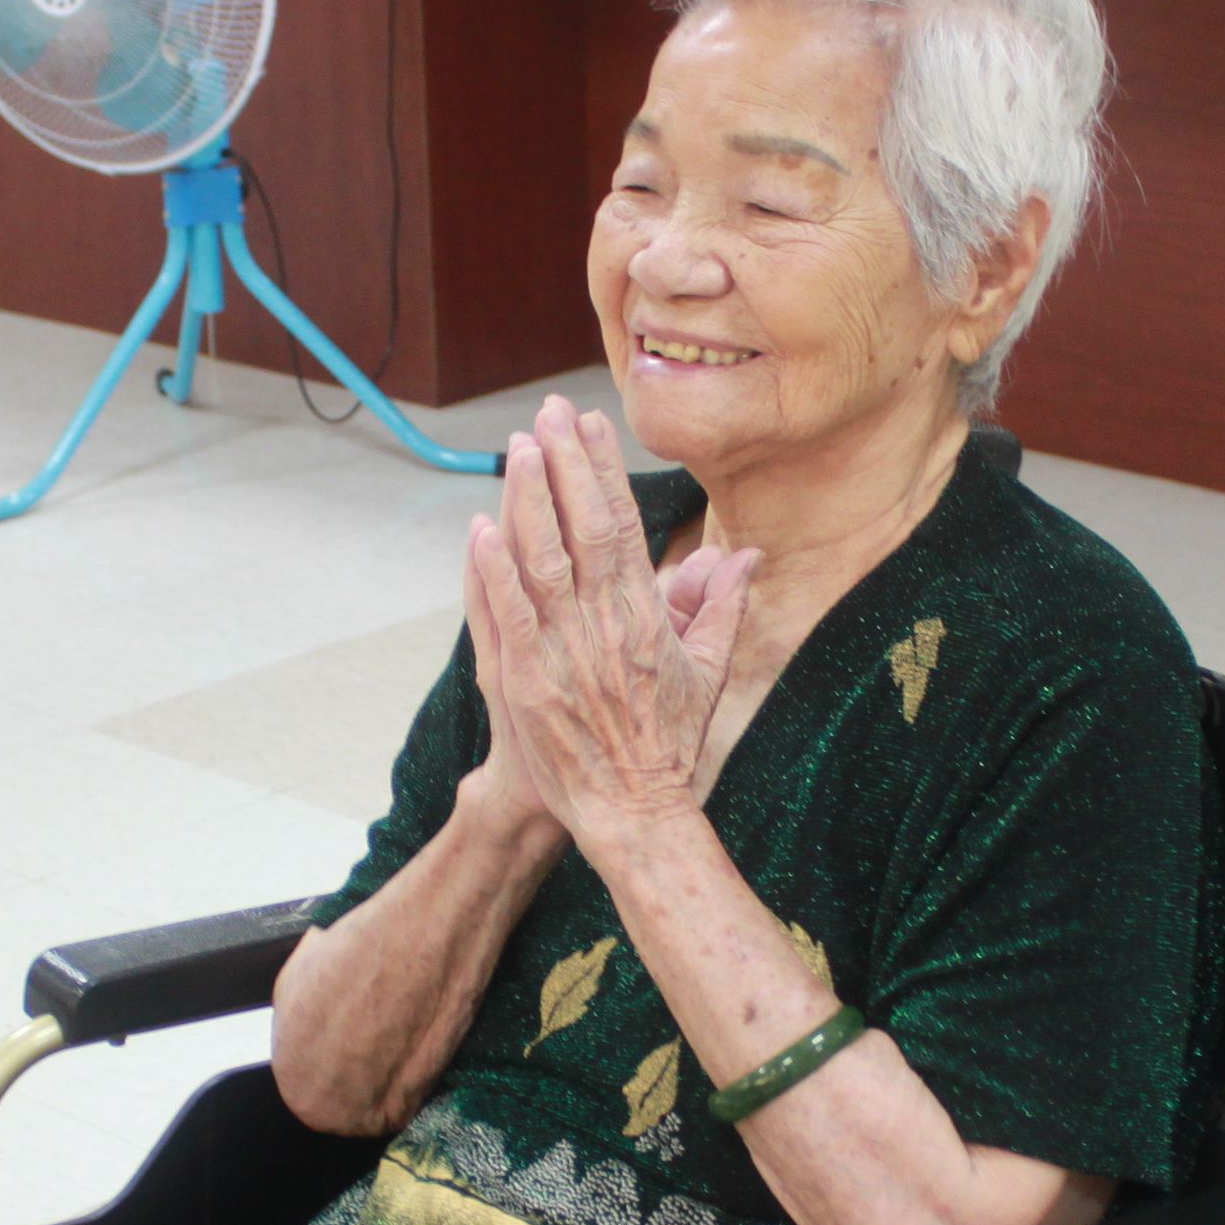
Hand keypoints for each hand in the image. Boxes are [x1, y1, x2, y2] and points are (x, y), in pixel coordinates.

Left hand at [468, 398, 754, 852]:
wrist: (631, 812)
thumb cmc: (669, 743)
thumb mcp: (708, 672)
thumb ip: (722, 606)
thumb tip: (744, 555)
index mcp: (648, 616)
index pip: (624, 525)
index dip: (606, 469)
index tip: (594, 424)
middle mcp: (605, 625)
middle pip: (581, 527)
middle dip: (564, 464)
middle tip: (549, 413)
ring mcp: (561, 653)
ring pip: (540, 560)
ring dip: (526, 500)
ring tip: (516, 450)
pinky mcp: (524, 682)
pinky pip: (504, 614)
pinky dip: (491, 570)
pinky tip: (481, 527)